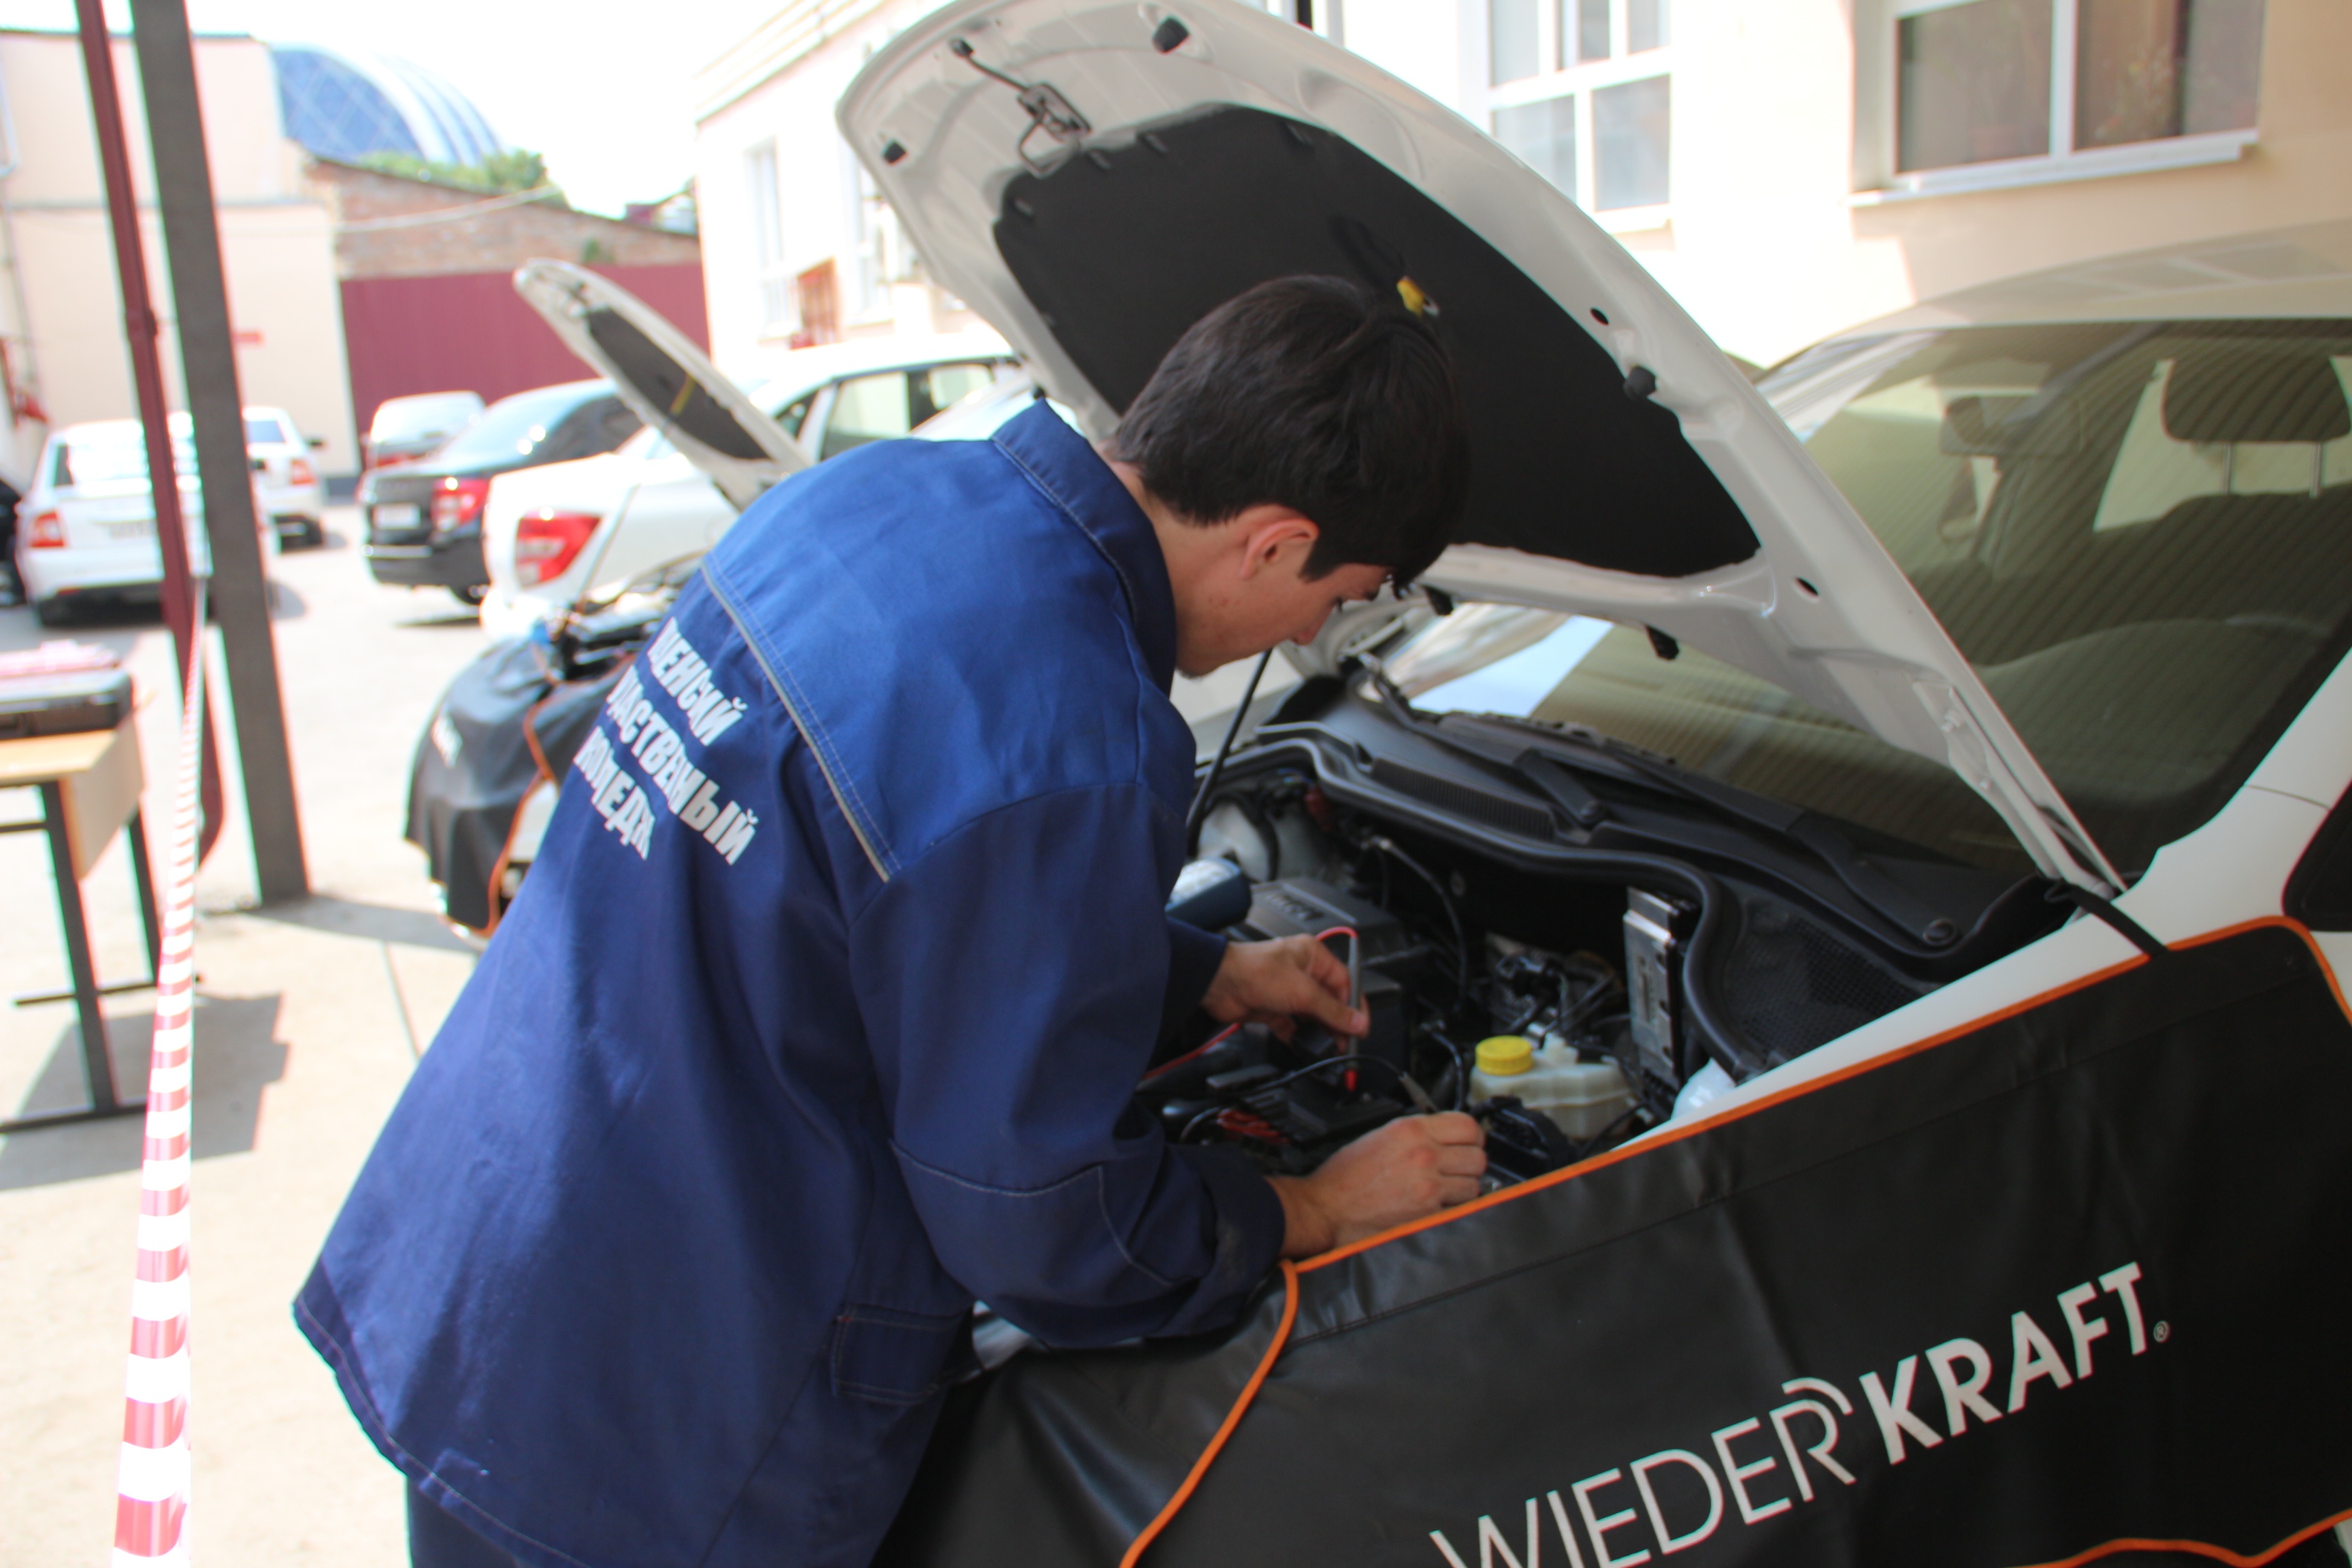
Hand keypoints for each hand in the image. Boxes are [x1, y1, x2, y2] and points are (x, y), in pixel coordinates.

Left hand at [1200, 935, 1366, 1039]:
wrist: (1218, 982)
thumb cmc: (1255, 970)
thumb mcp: (1303, 992)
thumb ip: (1332, 1010)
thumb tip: (1356, 1021)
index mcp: (1313, 957)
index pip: (1344, 982)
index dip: (1354, 1006)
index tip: (1360, 1026)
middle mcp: (1301, 972)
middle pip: (1329, 1000)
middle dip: (1337, 1022)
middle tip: (1345, 1041)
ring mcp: (1285, 990)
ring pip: (1310, 1015)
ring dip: (1318, 1031)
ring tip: (1327, 1046)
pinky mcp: (1271, 1007)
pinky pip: (1290, 1025)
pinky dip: (1296, 1037)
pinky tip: (1302, 1046)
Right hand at [1269, 1113, 1485, 1257]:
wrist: (1327, 1209)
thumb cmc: (1344, 1178)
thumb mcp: (1378, 1136)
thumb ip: (1415, 1132)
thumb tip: (1444, 1135)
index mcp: (1411, 1130)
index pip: (1468, 1125)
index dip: (1472, 1135)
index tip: (1469, 1142)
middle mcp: (1424, 1155)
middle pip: (1478, 1156)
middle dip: (1470, 1163)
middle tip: (1457, 1168)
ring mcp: (1428, 1186)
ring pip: (1474, 1185)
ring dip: (1463, 1188)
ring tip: (1445, 1189)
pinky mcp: (1428, 1214)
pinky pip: (1459, 1209)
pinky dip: (1452, 1209)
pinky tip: (1435, 1206)